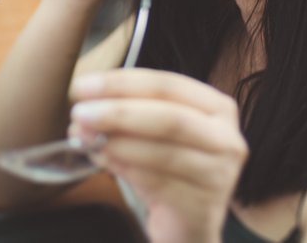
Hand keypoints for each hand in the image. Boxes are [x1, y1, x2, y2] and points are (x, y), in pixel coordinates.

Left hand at [70, 69, 247, 242]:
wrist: (186, 222)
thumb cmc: (166, 168)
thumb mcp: (150, 132)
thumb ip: (126, 113)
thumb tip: (84, 104)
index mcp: (215, 107)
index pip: (166, 85)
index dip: (121, 83)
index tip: (82, 86)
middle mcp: (227, 137)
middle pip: (169, 117)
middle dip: (118, 112)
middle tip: (80, 113)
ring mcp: (220, 173)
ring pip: (162, 151)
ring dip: (116, 143)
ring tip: (85, 139)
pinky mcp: (203, 204)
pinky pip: (156, 181)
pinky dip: (123, 167)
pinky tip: (100, 159)